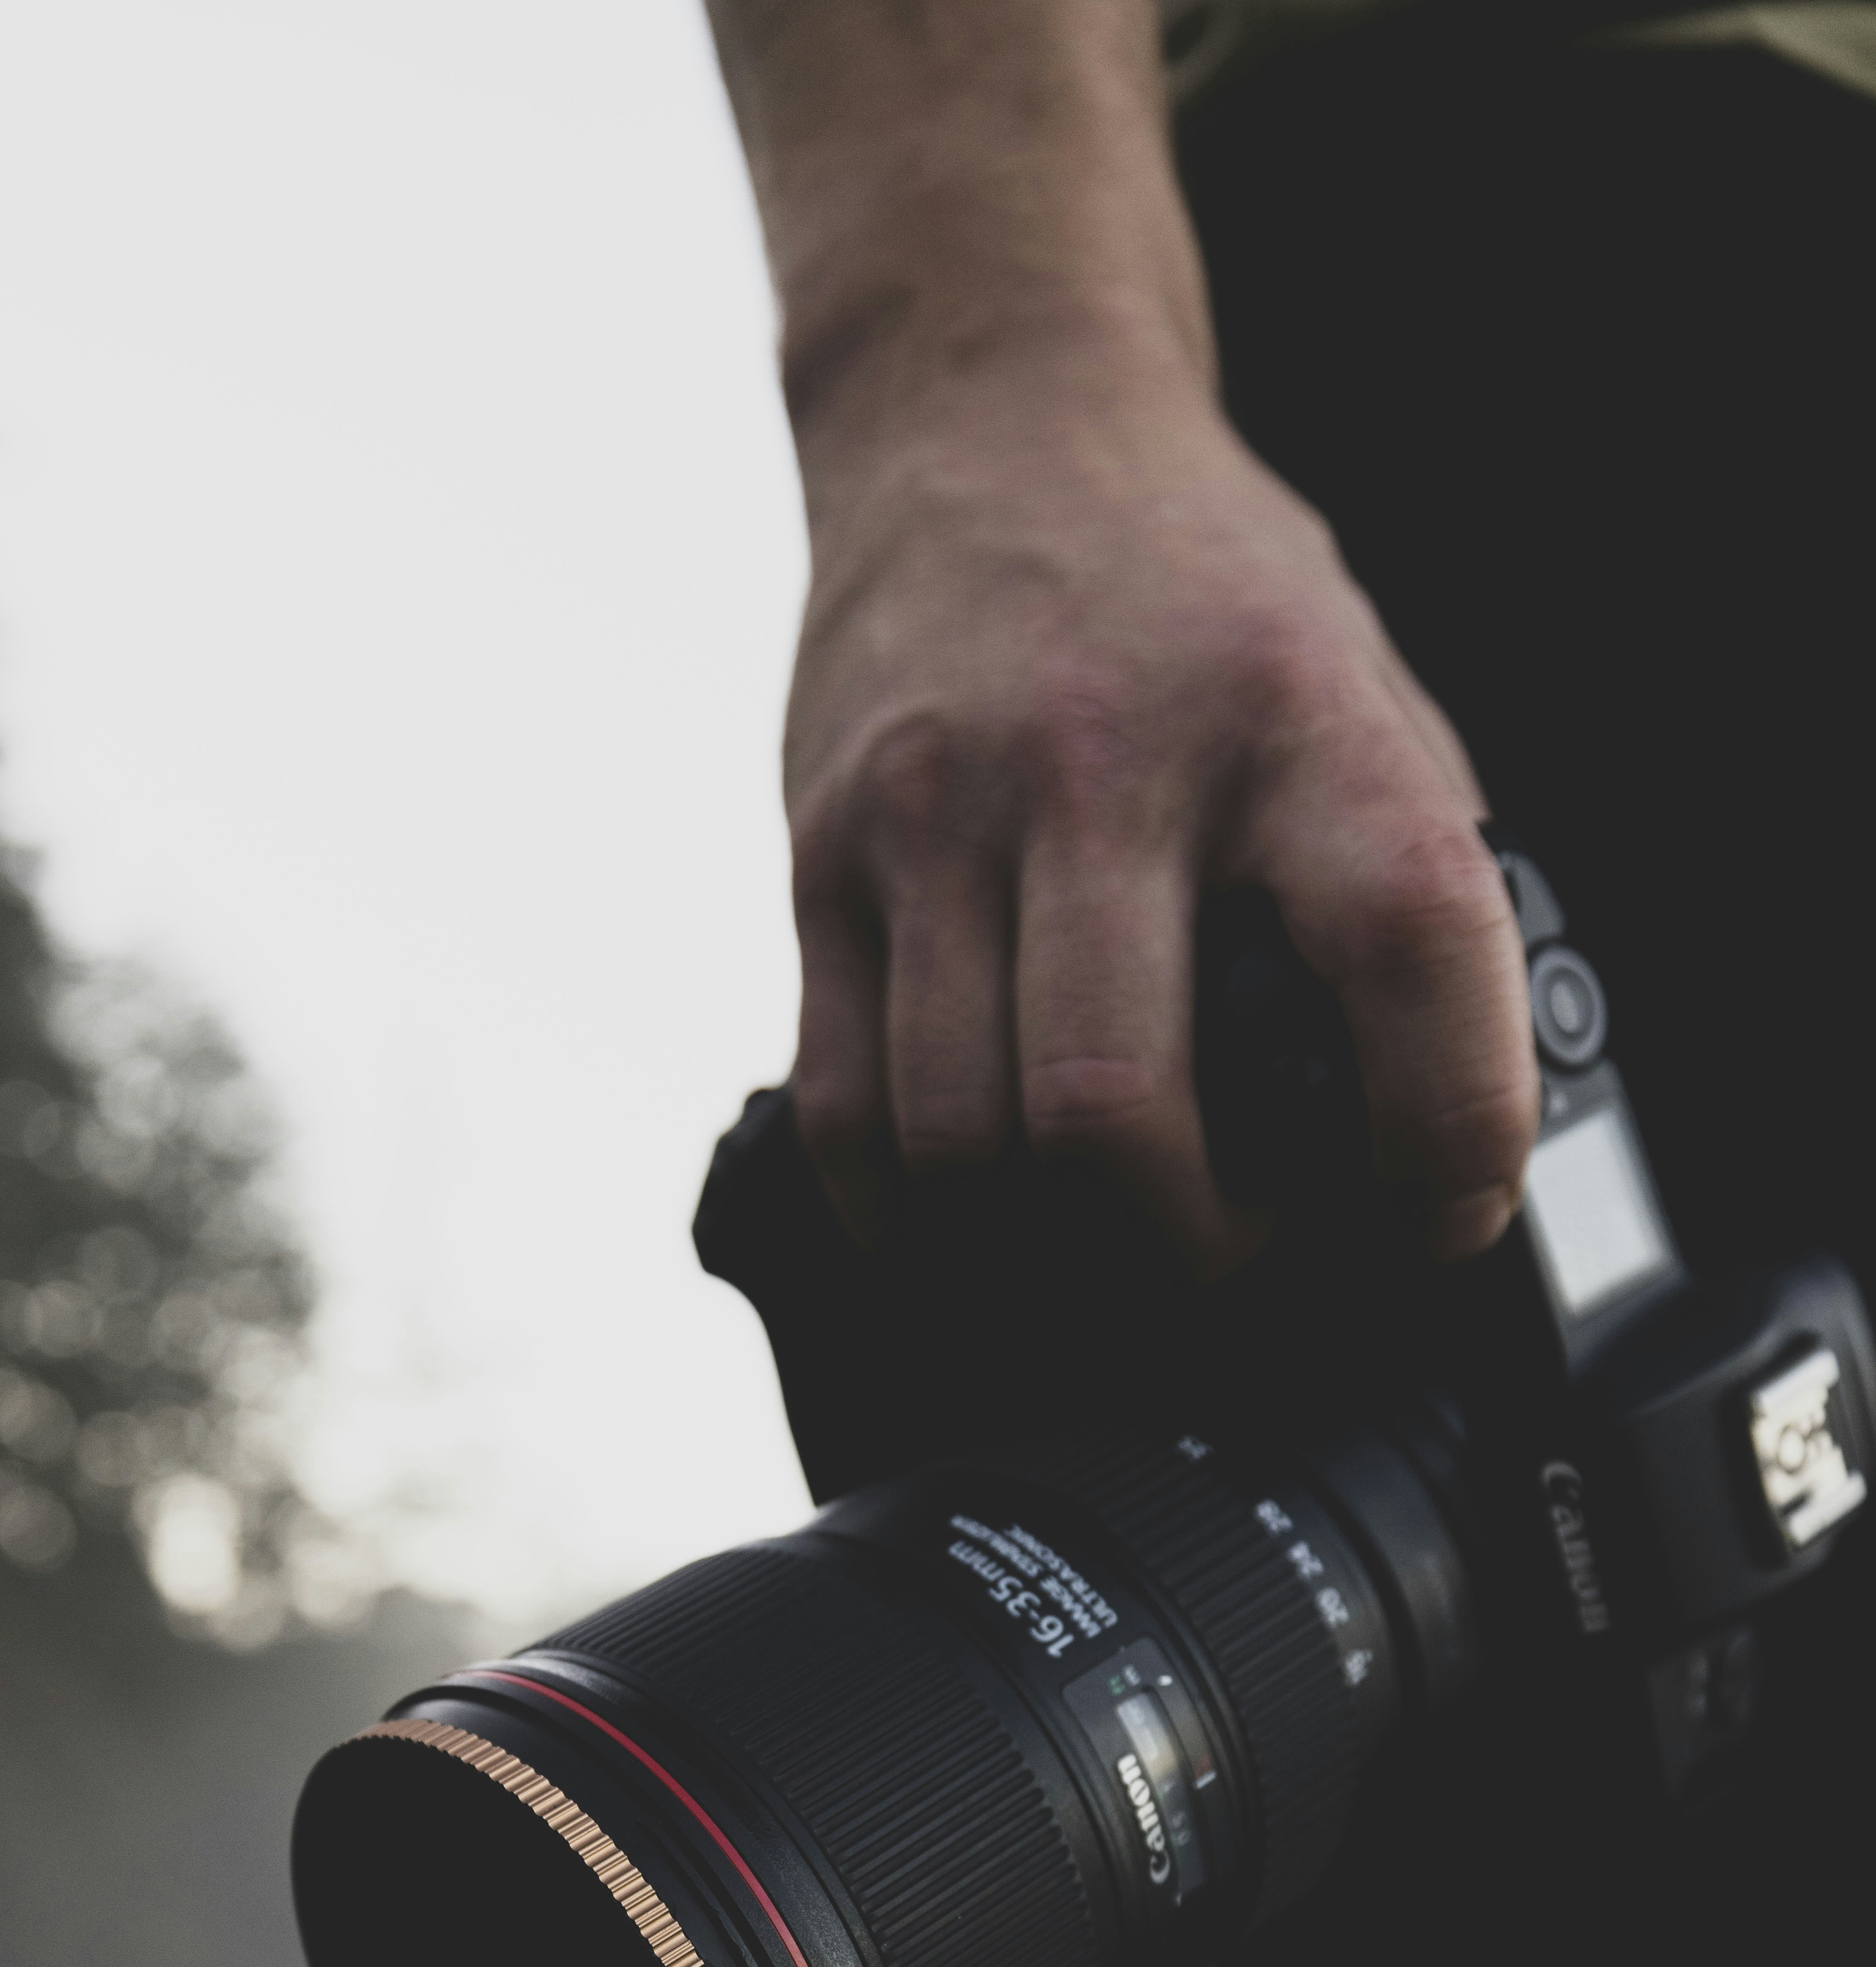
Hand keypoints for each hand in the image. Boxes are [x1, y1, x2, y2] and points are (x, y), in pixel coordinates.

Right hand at [783, 337, 1538, 1265]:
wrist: (988, 413)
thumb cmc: (1195, 588)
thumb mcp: (1352, 686)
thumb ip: (1393, 876)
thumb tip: (1430, 1108)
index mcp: (1292, 719)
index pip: (1406, 948)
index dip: (1445, 1128)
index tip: (1440, 1215)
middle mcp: (1104, 763)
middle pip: (1115, 1111)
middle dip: (1185, 1246)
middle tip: (1228, 1253)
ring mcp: (939, 812)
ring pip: (963, 1136)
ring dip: (1036, 1243)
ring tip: (1091, 1239)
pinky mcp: (823, 852)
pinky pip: (845, 1105)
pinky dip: (903, 1207)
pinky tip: (954, 1214)